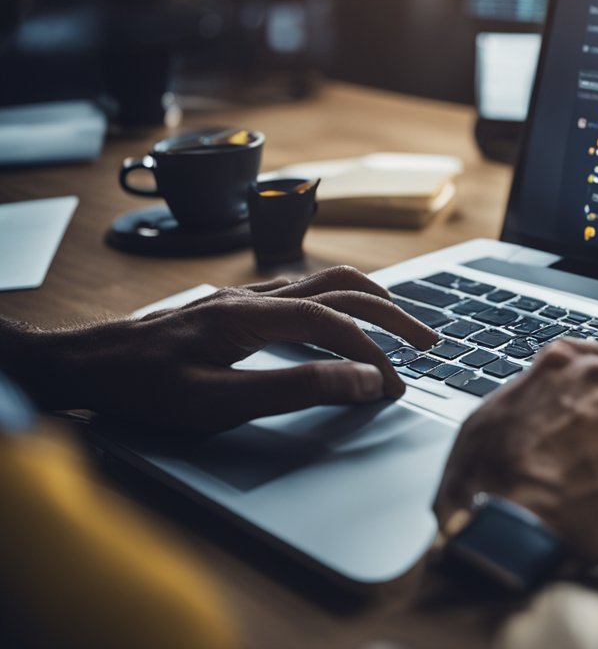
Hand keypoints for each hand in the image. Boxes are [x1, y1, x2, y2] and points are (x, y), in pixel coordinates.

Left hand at [3, 266, 437, 432]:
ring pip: (324, 280)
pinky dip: (341, 300)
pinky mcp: (236, 304)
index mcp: (251, 315)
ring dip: (370, 300)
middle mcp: (253, 295)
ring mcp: (244, 295)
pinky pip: (304, 290)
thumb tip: (361, 380)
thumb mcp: (218, 402)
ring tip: (400, 324)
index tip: (395, 386)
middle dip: (392, 314)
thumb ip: (294, 388)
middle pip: (342, 287)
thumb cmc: (143, 388)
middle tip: (428, 342)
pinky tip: (341, 320)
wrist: (85, 365)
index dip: (371, 353)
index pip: (333, 323)